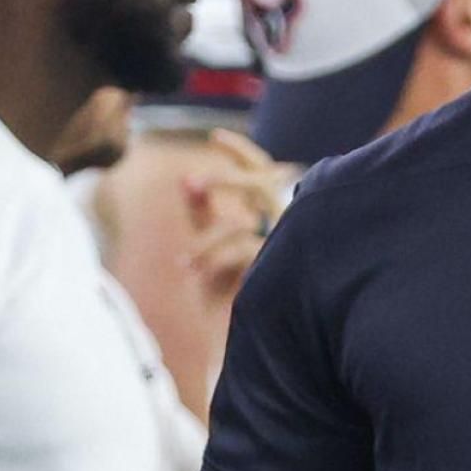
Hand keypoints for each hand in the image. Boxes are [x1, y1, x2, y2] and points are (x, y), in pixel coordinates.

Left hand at [180, 129, 296, 297]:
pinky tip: (193, 270)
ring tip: (184, 263)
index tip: (215, 137)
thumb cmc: (231, 286)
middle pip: (260, 185)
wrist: (249, 333)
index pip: (263, 171)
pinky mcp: (278, 269)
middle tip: (194, 182)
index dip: (242, 153)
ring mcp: (286, 246)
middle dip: (226, 180)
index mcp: (274, 212)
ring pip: (241, 225)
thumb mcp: (211, 242)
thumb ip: (202, 212)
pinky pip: (239, 253)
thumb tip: (185, 180)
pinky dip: (212, 259)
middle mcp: (286, 224)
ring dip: (207, 240)